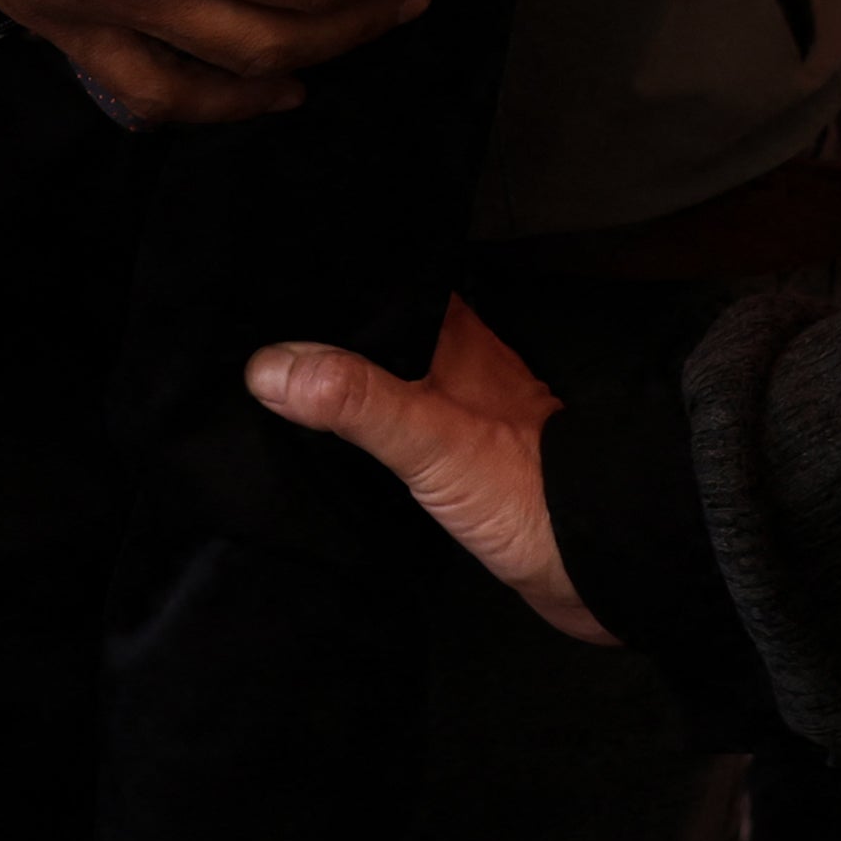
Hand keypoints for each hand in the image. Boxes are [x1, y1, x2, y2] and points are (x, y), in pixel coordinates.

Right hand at [246, 300, 605, 640]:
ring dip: (340, 380)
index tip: (256, 278)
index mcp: (451, 332)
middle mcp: (453, 360)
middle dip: (319, 333)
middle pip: (374, 330)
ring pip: (384, 376)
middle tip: (247, 334)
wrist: (594, 562)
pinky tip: (330, 440)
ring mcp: (456, 409)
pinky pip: (395, 425)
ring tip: (270, 379)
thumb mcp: (427, 436)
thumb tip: (268, 366)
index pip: (377, 282)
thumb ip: (354, 399)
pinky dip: (361, 427)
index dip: (322, 279)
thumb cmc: (524, 488)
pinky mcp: (457, 457)